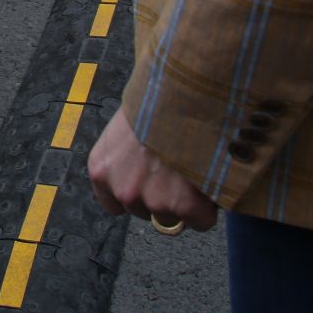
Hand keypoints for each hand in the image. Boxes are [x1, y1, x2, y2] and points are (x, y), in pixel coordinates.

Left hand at [86, 107, 219, 231]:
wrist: (184, 92)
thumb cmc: (156, 99)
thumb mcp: (125, 125)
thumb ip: (127, 154)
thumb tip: (143, 166)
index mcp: (102, 168)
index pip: (113, 203)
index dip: (136, 192)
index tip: (149, 183)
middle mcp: (122, 189)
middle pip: (145, 211)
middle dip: (161, 196)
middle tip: (176, 169)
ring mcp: (153, 200)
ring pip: (174, 217)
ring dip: (185, 200)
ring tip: (193, 168)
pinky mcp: (183, 206)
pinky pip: (201, 220)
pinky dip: (209, 206)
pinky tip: (209, 179)